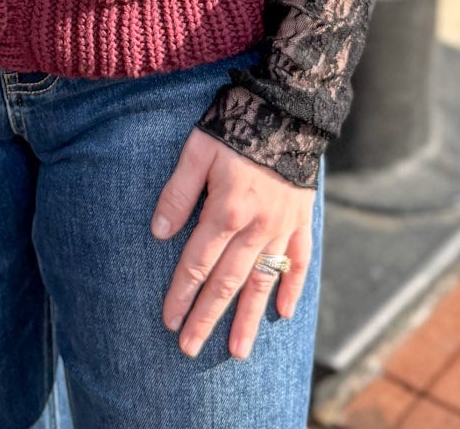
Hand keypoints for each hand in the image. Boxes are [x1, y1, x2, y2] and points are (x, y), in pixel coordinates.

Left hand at [150, 127, 314, 359]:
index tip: (168, 320)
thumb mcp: (197, 150)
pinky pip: (299, 262)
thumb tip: (158, 232)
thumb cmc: (235, 124)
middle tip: (189, 350)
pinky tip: (283, 314)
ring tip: (236, 352)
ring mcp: (282, 228)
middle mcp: (256, 228)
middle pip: (226, 283)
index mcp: (226, 211)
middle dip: (206, 318)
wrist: (288, 107)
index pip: (197, 264)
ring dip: (247, 319)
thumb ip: (178, 192)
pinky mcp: (302, 221)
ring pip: (262, 282)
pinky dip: (292, 289)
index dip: (181, 294)